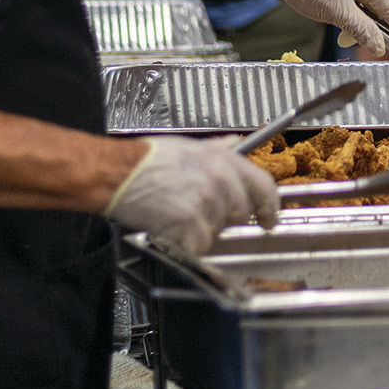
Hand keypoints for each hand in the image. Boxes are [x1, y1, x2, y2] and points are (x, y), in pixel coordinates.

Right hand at [103, 137, 279, 255]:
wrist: (119, 173)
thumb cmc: (148, 159)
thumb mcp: (190, 146)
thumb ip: (219, 148)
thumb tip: (236, 143)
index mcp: (224, 160)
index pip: (263, 186)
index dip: (269, 206)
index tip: (268, 217)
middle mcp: (220, 181)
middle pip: (241, 213)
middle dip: (225, 217)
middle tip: (199, 209)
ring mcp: (207, 203)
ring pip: (218, 231)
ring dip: (202, 229)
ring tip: (179, 212)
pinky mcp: (191, 224)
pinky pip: (200, 244)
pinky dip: (187, 242)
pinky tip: (172, 225)